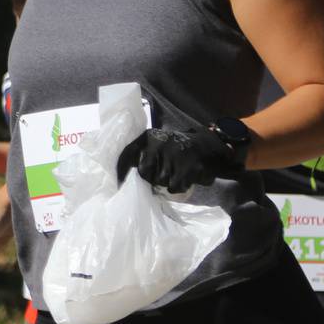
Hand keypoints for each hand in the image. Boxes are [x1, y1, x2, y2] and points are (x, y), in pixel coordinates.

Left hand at [115, 127, 243, 191]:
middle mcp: (158, 143)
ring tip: (175, 172)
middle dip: (151, 177)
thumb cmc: (175, 150)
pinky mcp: (187, 167)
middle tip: (162, 173)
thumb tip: (120, 177)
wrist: (207, 147)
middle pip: (144, 173)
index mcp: (148, 137)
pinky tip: (185, 177)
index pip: (127, 153)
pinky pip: (174, 187)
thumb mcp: (156, 145)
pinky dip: (179, 186)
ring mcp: (173, 154)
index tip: (117, 183)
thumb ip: (140, 155)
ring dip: (166, 182)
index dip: (121, 170)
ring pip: (159, 181)